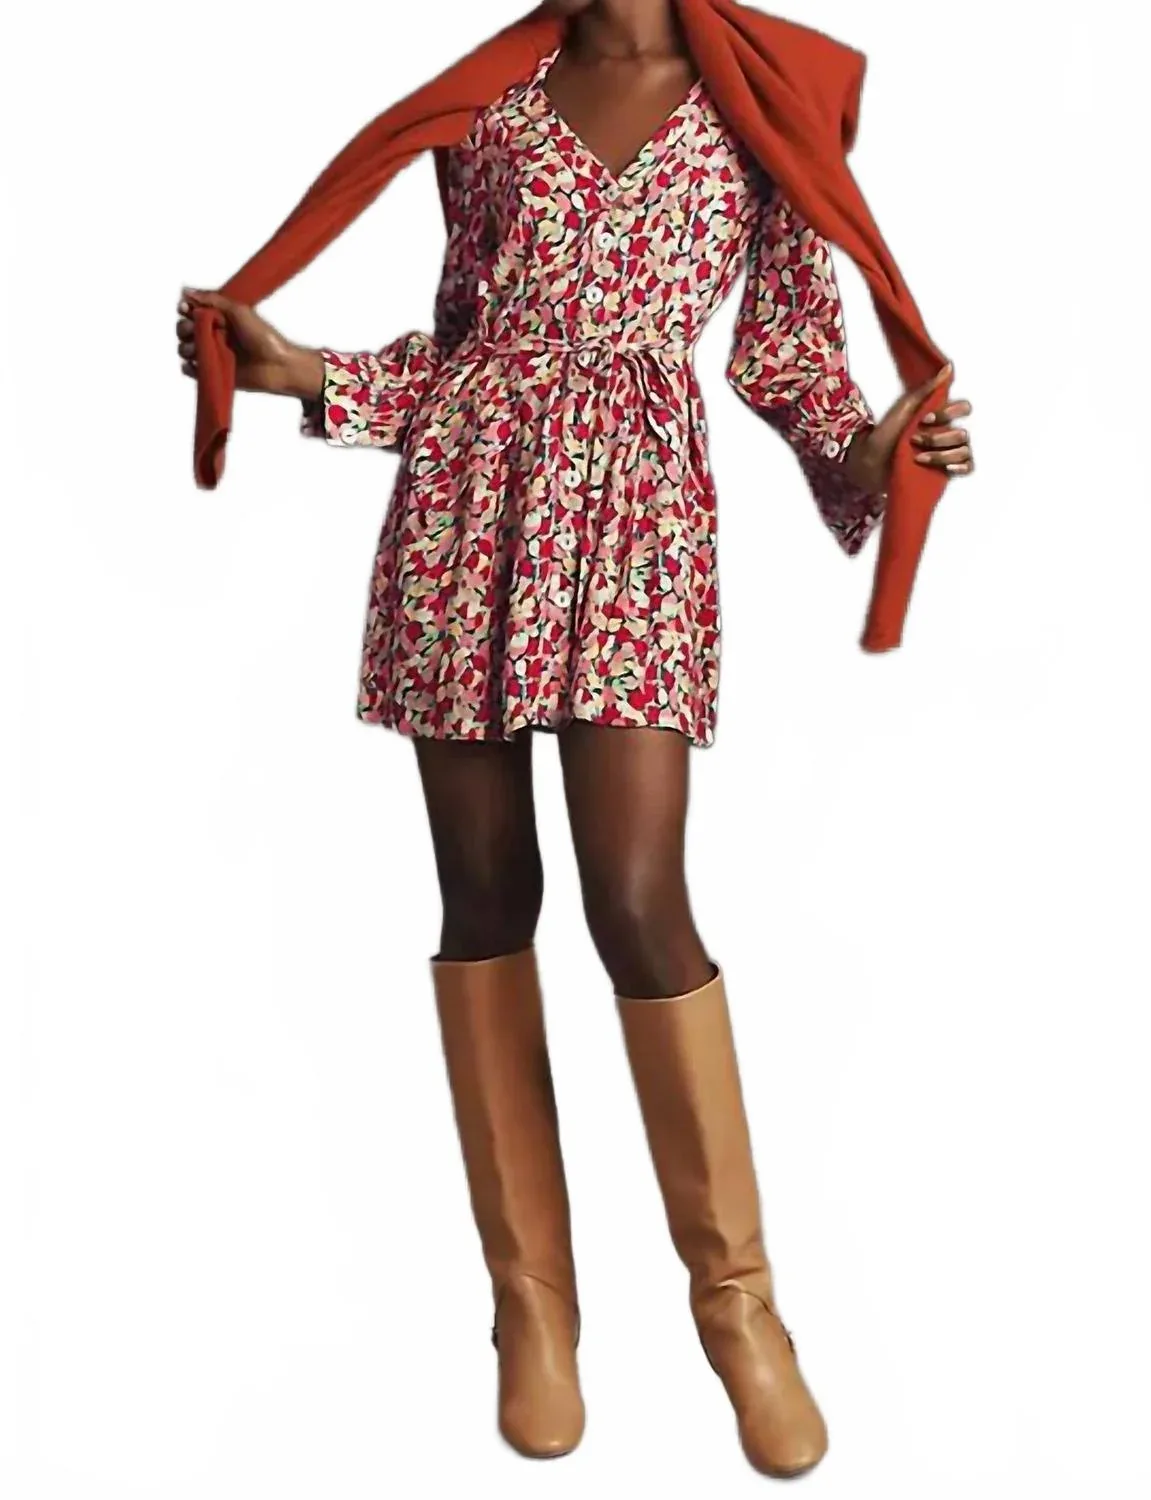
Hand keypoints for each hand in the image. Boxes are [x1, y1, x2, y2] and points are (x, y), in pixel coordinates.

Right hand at [175, 289, 324, 399]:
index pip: (191, 311)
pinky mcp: (214, 372)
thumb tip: (185, 291)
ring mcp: (213, 355)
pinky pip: (191, 371)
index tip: (185, 309)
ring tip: (198, 349)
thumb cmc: (263, 336)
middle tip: (194, 330)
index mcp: (218, 318)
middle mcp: (213, 335)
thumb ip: (213, 300)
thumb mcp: (239, 311)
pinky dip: (189, 368)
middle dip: (183, 328)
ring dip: (186, 347)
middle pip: (183, 329)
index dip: (184, 309)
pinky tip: (196, 364)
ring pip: (185, 349)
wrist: (278, 366)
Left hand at [844, 362, 974, 491]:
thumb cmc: (884, 435)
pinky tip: (946, 468)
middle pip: (962, 433)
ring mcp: (948, 454)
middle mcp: (947, 434)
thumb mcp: (903, 409)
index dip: (949, 413)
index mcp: (940, 417)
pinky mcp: (945, 472)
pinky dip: (959, 467)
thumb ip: (926, 390)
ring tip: (918, 458)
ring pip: (964, 451)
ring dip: (941, 454)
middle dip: (937, 438)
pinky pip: (968, 467)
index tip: (925, 419)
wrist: (870, 464)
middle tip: (914, 440)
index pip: (964, 408)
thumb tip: (948, 367)